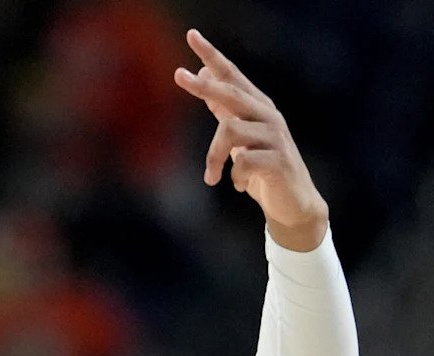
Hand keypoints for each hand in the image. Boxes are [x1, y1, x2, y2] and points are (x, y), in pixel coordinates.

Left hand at [175, 28, 327, 247]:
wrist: (293, 203)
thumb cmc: (263, 170)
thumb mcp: (241, 139)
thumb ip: (225, 111)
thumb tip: (204, 78)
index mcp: (257, 108)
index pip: (232, 76)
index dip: (212, 56)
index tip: (191, 35)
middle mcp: (268, 115)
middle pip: (231, 94)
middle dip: (203, 86)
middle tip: (178, 75)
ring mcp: (274, 136)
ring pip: (230, 131)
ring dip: (214, 158)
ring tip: (211, 179)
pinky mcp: (278, 160)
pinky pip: (242, 162)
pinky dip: (235, 177)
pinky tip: (241, 187)